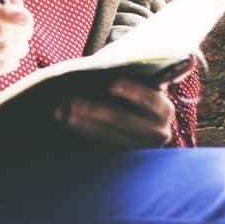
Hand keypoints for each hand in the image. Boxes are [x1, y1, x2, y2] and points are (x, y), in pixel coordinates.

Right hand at [0, 0, 32, 99]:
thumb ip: (1, 7)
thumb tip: (15, 0)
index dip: (9, 13)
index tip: (27, 18)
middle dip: (21, 32)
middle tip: (27, 34)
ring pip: (3, 49)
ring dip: (19, 48)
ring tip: (19, 48)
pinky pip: (1, 65)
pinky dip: (12, 62)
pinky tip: (10, 60)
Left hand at [60, 77, 175, 147]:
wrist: (138, 122)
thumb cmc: (134, 93)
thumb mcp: (140, 85)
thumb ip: (131, 77)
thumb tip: (104, 67)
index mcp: (163, 109)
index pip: (150, 99)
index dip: (132, 91)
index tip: (110, 84)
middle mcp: (158, 131)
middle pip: (123, 119)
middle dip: (95, 109)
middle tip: (70, 100)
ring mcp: (141, 147)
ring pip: (108, 134)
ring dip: (82, 122)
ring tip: (60, 111)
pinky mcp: (125, 156)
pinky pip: (101, 145)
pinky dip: (82, 132)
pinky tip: (65, 122)